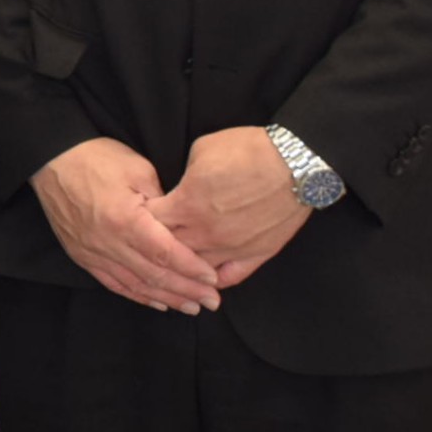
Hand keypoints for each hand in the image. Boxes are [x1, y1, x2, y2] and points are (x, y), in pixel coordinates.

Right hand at [30, 137, 221, 312]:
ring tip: (191, 307)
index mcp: (124, 220)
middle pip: (154, 275)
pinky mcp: (82, 255)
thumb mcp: (138, 169)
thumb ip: (163, 202)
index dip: (191, 269)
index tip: (214, 278)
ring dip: (166, 298)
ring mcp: (93, 253)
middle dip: (186, 290)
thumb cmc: (96, 158)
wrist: (52, 159)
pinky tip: (157, 302)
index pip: (165, 253)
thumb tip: (181, 225)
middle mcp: (108, 243)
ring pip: (135, 285)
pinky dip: (138, 295)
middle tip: (212, 301)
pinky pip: (113, 283)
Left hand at [147, 126, 311, 288]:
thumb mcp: (201, 151)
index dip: (140, 219)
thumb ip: (184, 176)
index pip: (149, 222)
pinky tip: (204, 280)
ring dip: (183, 267)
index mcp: (187, 203)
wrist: (294, 163)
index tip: (137, 217)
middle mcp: (206, 232)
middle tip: (150, 244)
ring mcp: (232, 248)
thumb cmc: (248, 150)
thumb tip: (179, 188)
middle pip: (168, 250)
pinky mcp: (257, 255)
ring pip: (195, 269)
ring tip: (173, 265)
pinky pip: (229, 278)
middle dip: (156, 246)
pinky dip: (213, 281)